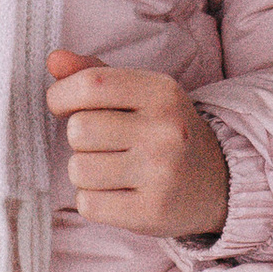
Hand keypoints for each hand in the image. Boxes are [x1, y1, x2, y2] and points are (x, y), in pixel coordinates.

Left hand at [44, 53, 230, 240]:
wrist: (218, 182)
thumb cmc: (164, 132)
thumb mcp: (141, 94)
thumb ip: (95, 74)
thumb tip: (55, 59)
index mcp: (162, 92)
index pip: (89, 84)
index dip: (61, 96)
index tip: (64, 106)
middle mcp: (166, 130)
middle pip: (78, 130)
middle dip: (80, 139)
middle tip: (105, 145)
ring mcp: (161, 173)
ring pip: (79, 170)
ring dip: (85, 173)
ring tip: (113, 171)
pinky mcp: (152, 211)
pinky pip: (89, 204)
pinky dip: (94, 201)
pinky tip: (118, 194)